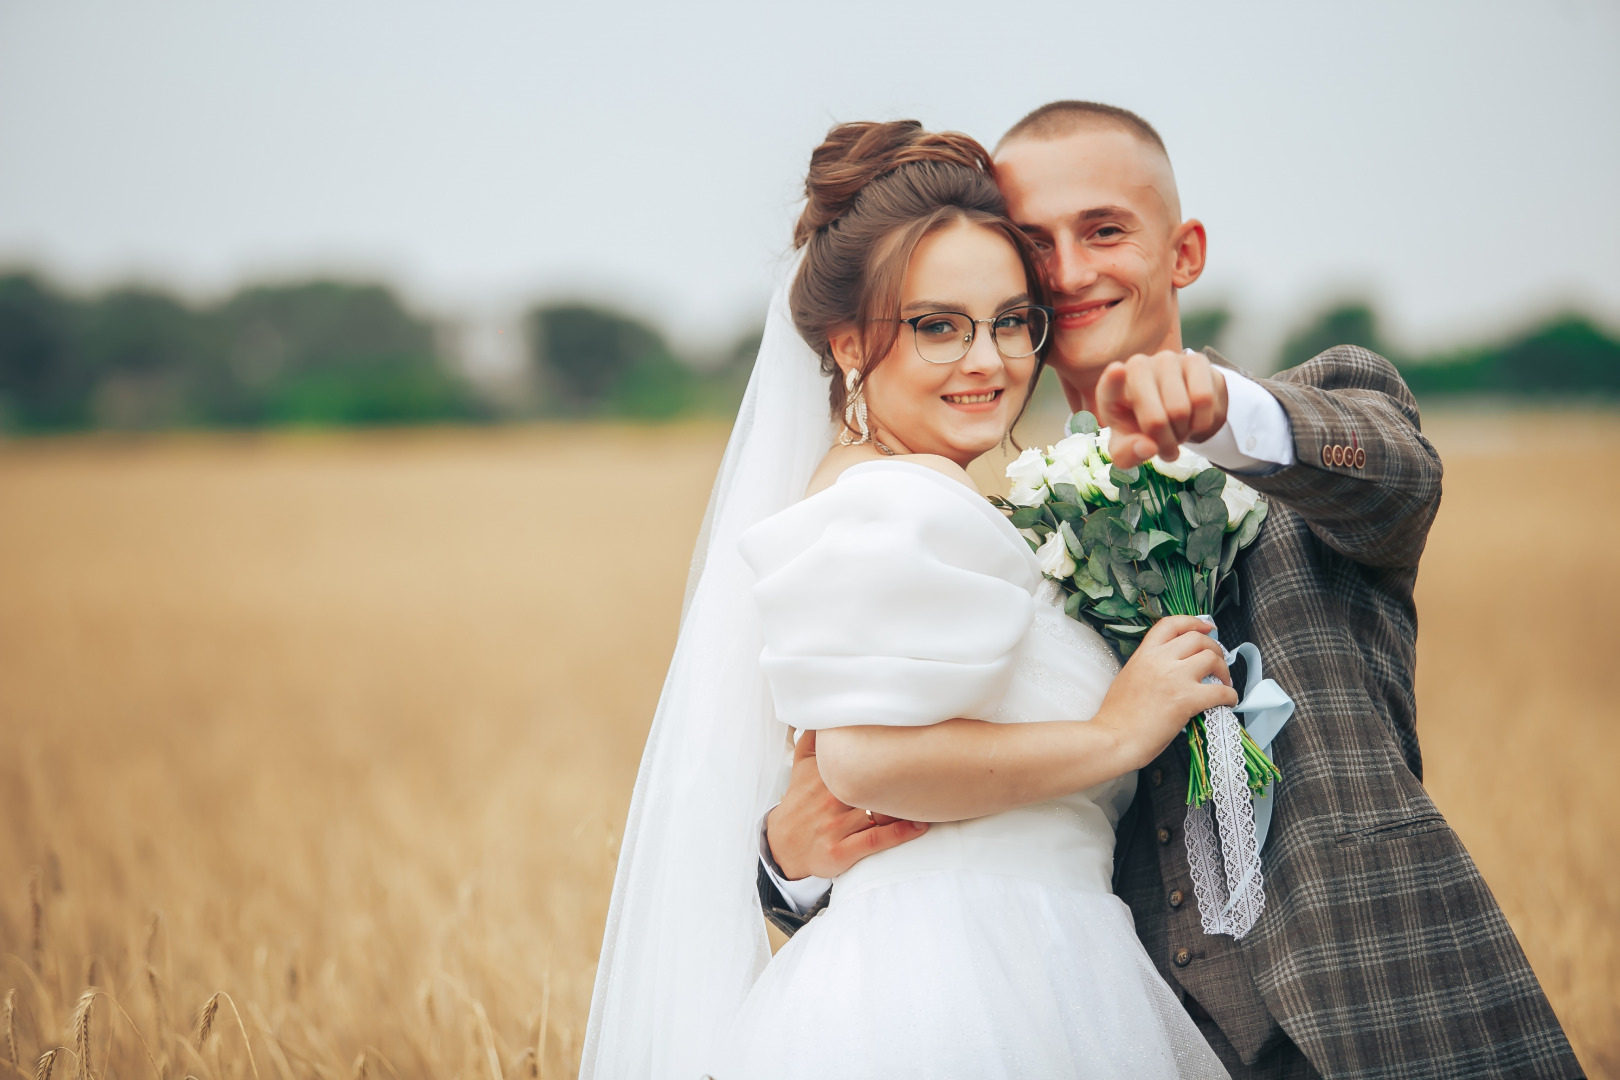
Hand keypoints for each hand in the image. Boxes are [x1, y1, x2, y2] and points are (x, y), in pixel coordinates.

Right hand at [764, 730, 928, 880]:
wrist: (783, 846)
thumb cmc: (800, 802)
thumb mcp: (800, 767)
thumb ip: (814, 738)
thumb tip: (825, 709)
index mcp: (824, 774)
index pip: (857, 754)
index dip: (886, 745)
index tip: (915, 734)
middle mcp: (830, 798)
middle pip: (872, 781)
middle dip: (902, 773)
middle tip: (935, 763)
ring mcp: (835, 826)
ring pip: (878, 810)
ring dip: (906, 803)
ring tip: (934, 793)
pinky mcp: (840, 851)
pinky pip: (875, 840)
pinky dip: (900, 833)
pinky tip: (920, 825)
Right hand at [1091, 616, 1238, 771]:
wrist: (1114, 738)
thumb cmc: (1117, 717)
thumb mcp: (1128, 678)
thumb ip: (1148, 667)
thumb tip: (1171, 670)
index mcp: (1143, 654)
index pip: (1171, 624)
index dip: (1193, 622)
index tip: (1206, 627)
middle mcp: (1160, 660)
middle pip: (1198, 639)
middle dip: (1214, 648)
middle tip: (1218, 661)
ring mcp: (1174, 678)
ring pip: (1211, 658)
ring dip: (1223, 669)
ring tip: (1223, 681)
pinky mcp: (1187, 699)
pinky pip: (1220, 691)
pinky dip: (1230, 695)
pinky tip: (1228, 701)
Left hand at [1095, 350, 1227, 469]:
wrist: (1177, 409)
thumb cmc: (1143, 426)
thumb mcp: (1129, 447)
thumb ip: (1129, 454)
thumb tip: (1148, 447)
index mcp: (1111, 391)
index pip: (1109, 385)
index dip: (1113, 379)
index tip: (1117, 370)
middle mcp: (1136, 368)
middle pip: (1156, 420)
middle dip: (1165, 442)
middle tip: (1165, 443)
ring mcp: (1166, 360)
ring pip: (1181, 411)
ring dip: (1183, 432)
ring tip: (1177, 428)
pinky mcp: (1195, 360)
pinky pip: (1203, 399)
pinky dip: (1202, 421)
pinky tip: (1193, 417)